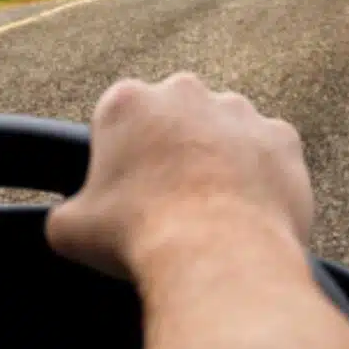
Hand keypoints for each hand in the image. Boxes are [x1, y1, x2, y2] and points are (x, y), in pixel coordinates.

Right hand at [46, 72, 314, 279]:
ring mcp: (238, 111)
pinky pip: (268, 152)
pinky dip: (262, 175)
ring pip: (225, 129)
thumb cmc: (138, 236)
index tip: (127, 188)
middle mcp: (183, 92)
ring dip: (219, 157)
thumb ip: (67, 213)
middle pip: (174, 115)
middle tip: (170, 197)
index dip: (121, 155)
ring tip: (214, 208)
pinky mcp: (281, 137)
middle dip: (172, 147)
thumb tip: (69, 222)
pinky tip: (249, 211)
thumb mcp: (71, 230)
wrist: (216, 256)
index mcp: (126, 102)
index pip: (119, 117)